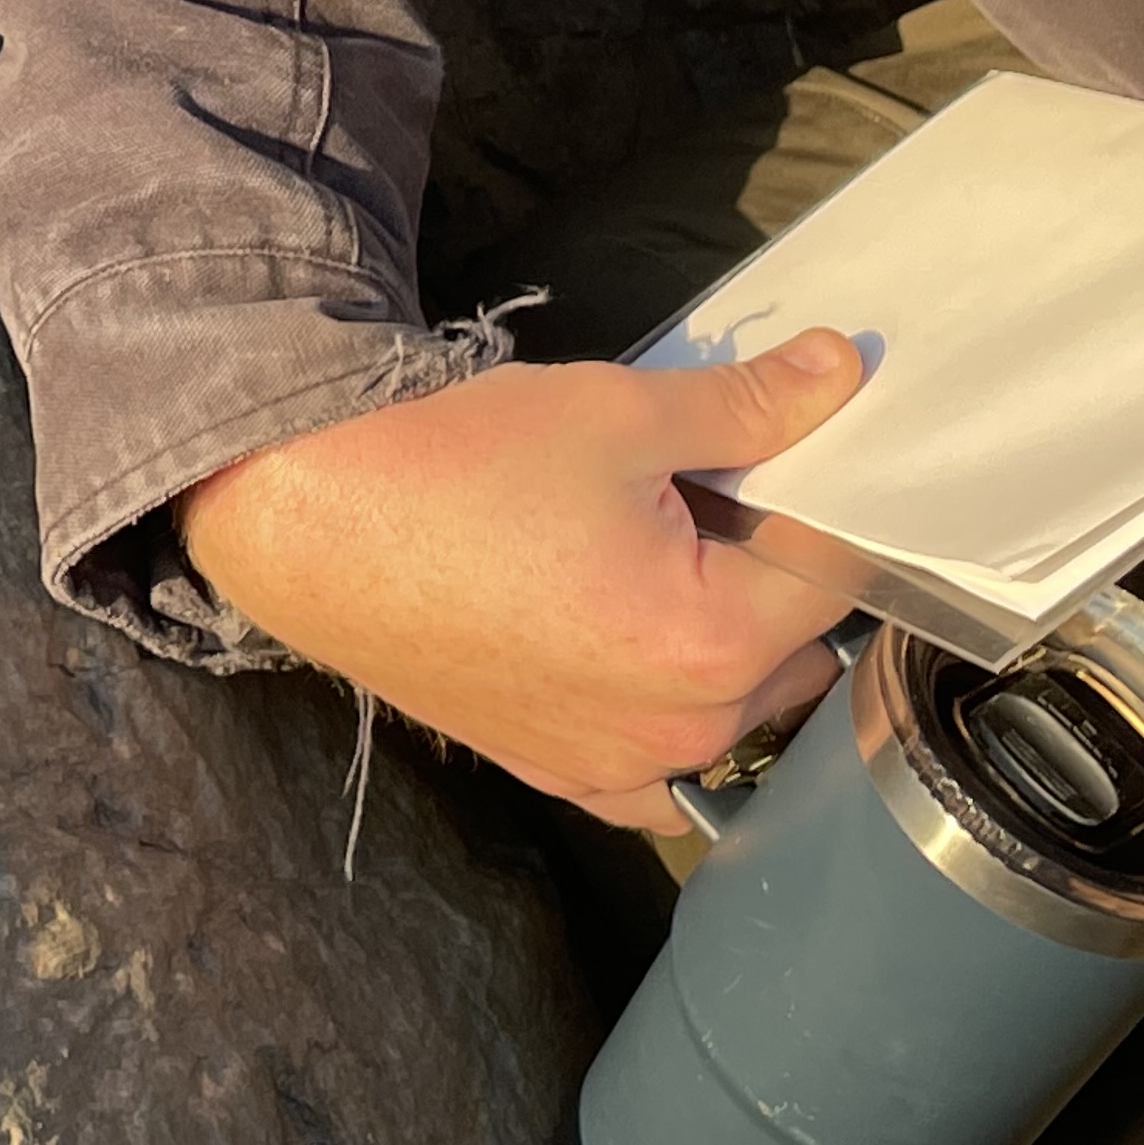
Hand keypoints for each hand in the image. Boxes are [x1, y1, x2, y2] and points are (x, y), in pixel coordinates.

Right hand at [173, 330, 868, 831]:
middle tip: (691, 499)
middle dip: (767, 574)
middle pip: (792, 649)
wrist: (305, 515)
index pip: (832, 569)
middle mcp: (676, 735)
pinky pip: (656, 768)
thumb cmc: (453, 460)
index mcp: (711, 646)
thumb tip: (839, 372)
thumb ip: (749, 406)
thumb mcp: (616, 410)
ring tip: (644, 558)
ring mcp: (610, 769)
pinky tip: (617, 638)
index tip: (762, 457)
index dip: (807, 498)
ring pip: (731, 710)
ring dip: (722, 644)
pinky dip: (663, 710)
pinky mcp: (551, 772)